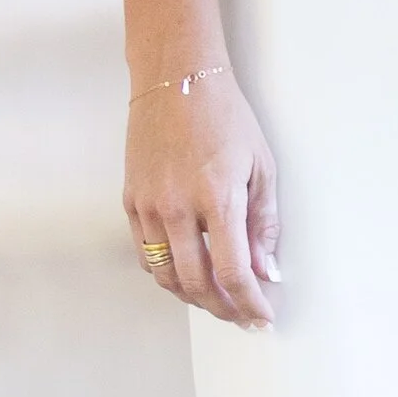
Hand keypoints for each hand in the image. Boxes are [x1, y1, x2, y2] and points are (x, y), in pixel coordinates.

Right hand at [124, 74, 279, 326]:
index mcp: (217, 197)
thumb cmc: (224, 116)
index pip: (233, 272)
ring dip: (193, 297)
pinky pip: (145, 254)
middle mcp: (177, 207)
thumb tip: (267, 270)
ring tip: (217, 300)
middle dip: (223, 309)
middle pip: (196, 284)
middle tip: (242, 315)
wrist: (176, 80)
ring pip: (165, 276)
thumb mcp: (261, 166)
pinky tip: (187, 272)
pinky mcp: (130, 201)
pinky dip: (167, 273)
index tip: (262, 316)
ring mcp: (148, 206)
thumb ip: (264, 224)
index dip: (249, 304)